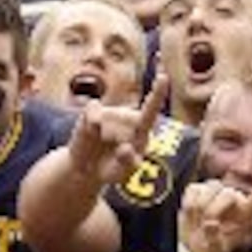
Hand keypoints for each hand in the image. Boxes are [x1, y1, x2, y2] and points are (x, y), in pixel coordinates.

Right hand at [66, 70, 168, 190]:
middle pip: (125, 123)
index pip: (150, 111)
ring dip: (103, 136)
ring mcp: (110, 112)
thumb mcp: (122, 173)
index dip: (157, 94)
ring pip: (107, 121)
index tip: (163, 77)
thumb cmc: (111, 170)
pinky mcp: (92, 111)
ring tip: (103, 145)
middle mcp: (127, 117)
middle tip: (114, 152)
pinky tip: (91, 133)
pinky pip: (92, 113)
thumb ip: (127, 163)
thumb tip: (125, 147)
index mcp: (141, 129)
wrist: (87, 169)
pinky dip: (90, 125)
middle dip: (118, 140)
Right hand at [178, 173, 251, 251]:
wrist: (194, 244)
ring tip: (198, 222)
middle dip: (215, 210)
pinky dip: (189, 202)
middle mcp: (233, 198)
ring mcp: (216, 191)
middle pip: (228, 194)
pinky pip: (194, 189)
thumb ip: (214, 240)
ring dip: (200, 207)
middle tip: (206, 225)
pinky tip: (191, 214)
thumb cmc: (210, 248)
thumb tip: (211, 224)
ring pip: (210, 188)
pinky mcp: (198, 188)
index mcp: (245, 215)